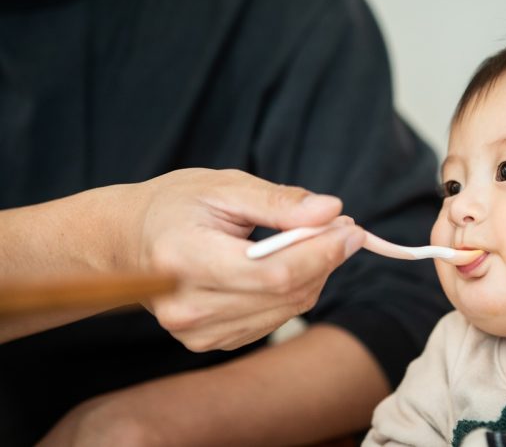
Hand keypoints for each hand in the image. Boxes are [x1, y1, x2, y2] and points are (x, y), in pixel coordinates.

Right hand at [131, 168, 364, 350]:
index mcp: (185, 258)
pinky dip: (291, 293)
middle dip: (325, 259)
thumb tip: (331, 210)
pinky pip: (271, 321)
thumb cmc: (176, 205)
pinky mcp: (207, 342)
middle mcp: (186, 306)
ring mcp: (195, 332)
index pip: (271, 272)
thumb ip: (278, 201)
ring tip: (315, 241)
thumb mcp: (224, 187)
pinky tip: (287, 266)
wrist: (130, 241)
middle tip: (343, 227)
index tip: (351, 227)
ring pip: (284, 309)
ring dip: (313, 276)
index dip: (320, 252)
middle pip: (283, 293)